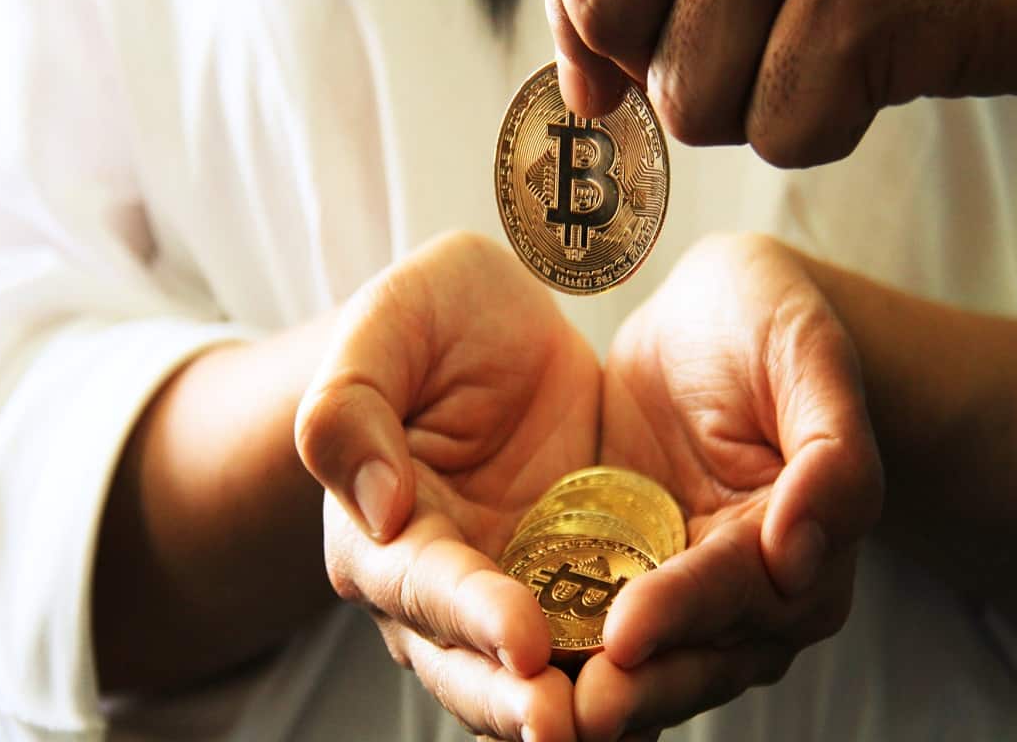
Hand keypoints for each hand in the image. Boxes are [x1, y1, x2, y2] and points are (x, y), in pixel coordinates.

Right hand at [295, 232, 597, 741]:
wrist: (497, 321)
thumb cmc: (431, 316)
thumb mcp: (385, 327)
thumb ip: (351, 410)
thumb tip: (379, 510)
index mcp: (376, 529)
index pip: (420, 583)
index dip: (470, 615)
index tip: (525, 640)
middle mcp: (436, 579)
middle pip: (466, 661)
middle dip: (513, 698)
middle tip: (567, 726)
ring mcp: (504, 589)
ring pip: (529, 674)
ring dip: (571, 706)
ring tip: (621, 727)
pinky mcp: (567, 581)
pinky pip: (593, 640)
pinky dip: (624, 670)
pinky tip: (665, 684)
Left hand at [536, 0, 1016, 164]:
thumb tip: (584, 94)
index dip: (588, 25)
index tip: (628, 52)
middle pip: (607, 21)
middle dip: (673, 60)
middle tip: (760, 31)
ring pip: (687, 97)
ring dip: (758, 98)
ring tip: (828, 39)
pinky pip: (780, 132)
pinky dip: (830, 124)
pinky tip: (881, 60)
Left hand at [574, 234, 882, 739]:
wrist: (709, 318)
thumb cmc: (767, 320)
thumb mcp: (809, 355)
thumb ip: (830, 453)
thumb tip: (800, 554)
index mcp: (807, 535)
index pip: (744, 586)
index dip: (686, 610)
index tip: (625, 633)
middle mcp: (752, 583)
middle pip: (699, 653)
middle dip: (640, 686)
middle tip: (577, 714)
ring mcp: (686, 585)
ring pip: (649, 661)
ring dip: (596, 693)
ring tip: (534, 718)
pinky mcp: (629, 574)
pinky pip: (595, 625)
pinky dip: (560, 655)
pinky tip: (511, 676)